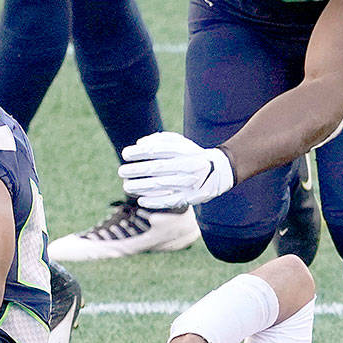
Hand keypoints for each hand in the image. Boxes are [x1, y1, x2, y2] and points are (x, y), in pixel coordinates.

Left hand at [119, 132, 233, 208]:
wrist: (220, 172)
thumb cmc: (193, 155)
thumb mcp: (182, 143)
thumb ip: (161, 140)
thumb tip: (140, 143)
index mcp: (185, 151)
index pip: (157, 151)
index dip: (139, 152)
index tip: (125, 154)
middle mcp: (187, 166)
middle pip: (156, 169)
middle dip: (136, 170)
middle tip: (122, 171)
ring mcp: (189, 183)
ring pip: (160, 186)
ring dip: (140, 187)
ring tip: (126, 186)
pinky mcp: (190, 198)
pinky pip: (169, 201)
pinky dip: (154, 202)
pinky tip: (141, 200)